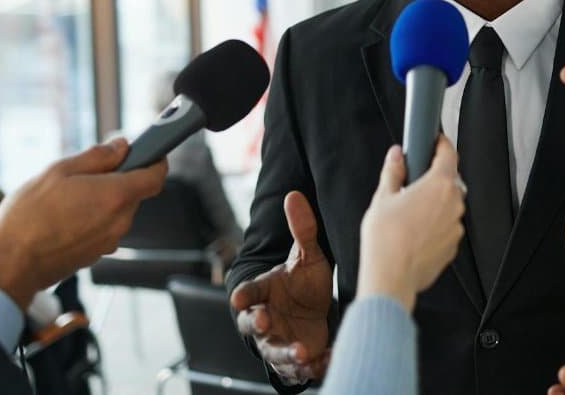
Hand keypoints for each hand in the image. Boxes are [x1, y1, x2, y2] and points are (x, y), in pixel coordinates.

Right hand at [0, 138, 166, 308]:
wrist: (10, 265)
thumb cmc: (29, 217)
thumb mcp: (58, 171)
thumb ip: (96, 156)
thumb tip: (120, 147)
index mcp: (115, 195)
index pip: (155, 176)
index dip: (155, 161)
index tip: (147, 152)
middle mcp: (119, 221)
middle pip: (133, 192)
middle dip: (117, 179)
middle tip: (86, 174)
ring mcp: (109, 241)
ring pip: (116, 211)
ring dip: (101, 200)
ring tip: (67, 197)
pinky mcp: (96, 254)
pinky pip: (103, 228)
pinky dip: (92, 219)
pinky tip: (64, 217)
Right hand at [230, 192, 333, 382]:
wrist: (316, 313)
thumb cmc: (305, 283)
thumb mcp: (308, 256)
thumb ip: (302, 229)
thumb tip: (294, 194)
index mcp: (265, 292)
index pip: (249, 292)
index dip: (244, 294)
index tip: (239, 295)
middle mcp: (266, 318)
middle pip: (252, 324)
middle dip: (256, 323)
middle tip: (263, 319)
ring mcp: (279, 341)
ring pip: (275, 352)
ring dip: (286, 353)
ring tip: (301, 352)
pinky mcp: (296, 360)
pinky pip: (299, 369)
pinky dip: (311, 367)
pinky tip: (326, 360)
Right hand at [358, 138, 464, 311]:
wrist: (391, 277)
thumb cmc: (386, 239)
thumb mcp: (383, 197)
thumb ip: (393, 171)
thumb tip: (396, 157)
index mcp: (438, 185)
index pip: (448, 154)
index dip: (441, 143)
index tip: (435, 140)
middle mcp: (453, 204)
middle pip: (448, 181)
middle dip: (432, 179)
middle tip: (411, 183)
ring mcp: (455, 227)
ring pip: (447, 206)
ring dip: (433, 205)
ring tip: (408, 214)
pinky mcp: (452, 246)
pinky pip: (446, 228)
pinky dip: (434, 226)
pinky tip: (413, 233)